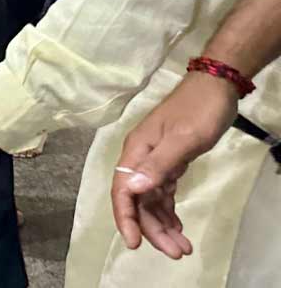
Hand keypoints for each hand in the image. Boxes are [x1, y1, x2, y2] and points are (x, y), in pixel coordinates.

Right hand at [111, 73, 237, 258]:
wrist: (216, 87)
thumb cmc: (199, 110)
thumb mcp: (184, 138)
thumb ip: (158, 164)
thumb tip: (132, 189)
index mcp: (137, 150)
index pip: (123, 190)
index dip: (126, 218)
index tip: (135, 243)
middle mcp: (140, 157)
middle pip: (138, 200)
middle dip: (153, 228)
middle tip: (176, 252)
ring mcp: (154, 159)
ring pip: (151, 200)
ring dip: (163, 225)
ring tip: (182, 247)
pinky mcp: (169, 161)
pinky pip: (163, 193)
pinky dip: (169, 211)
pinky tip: (178, 227)